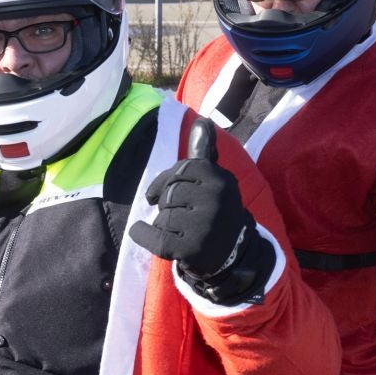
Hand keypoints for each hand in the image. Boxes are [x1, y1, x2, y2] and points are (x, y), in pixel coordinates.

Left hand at [128, 118, 259, 279]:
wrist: (232, 254)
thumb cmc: (214, 211)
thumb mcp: (214, 180)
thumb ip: (204, 152)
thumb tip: (203, 120)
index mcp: (220, 178)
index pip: (178, 172)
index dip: (165, 183)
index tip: (163, 194)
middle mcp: (216, 199)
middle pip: (170, 194)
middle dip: (168, 206)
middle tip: (180, 217)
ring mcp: (205, 225)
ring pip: (162, 216)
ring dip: (163, 224)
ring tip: (179, 231)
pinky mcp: (192, 248)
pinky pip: (153, 236)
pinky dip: (143, 235)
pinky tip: (145, 234)